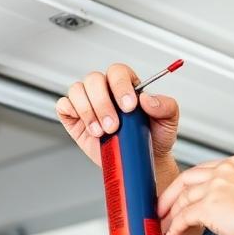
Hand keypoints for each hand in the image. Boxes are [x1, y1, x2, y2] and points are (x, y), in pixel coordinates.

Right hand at [55, 63, 179, 167]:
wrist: (139, 162)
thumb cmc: (153, 138)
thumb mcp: (168, 122)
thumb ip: (166, 106)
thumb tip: (149, 98)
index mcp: (126, 85)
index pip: (118, 72)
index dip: (121, 86)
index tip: (129, 107)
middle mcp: (105, 90)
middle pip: (94, 80)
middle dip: (103, 104)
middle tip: (113, 126)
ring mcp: (88, 103)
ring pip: (77, 90)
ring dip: (88, 111)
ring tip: (101, 132)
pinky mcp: (74, 117)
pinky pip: (64, 105)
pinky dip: (72, 112)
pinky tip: (87, 127)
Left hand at [158, 150, 233, 234]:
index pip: (210, 168)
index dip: (197, 182)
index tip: (191, 191)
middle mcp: (227, 169)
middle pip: (190, 177)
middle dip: (173, 193)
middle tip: (165, 204)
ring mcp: (216, 185)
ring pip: (184, 196)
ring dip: (172, 212)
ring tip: (166, 223)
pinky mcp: (209, 205)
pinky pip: (184, 215)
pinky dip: (176, 226)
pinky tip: (173, 233)